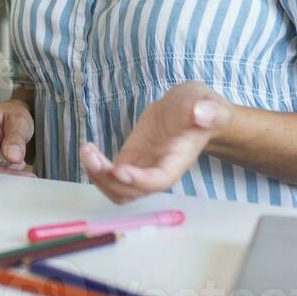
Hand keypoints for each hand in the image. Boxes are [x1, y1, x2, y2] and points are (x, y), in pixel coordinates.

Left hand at [80, 81, 232, 203]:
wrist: (191, 109)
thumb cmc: (202, 107)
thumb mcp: (208, 103)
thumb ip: (209, 110)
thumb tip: (201, 113)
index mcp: (177, 161)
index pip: (160, 180)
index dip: (140, 180)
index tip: (120, 170)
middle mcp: (157, 172)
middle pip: (132, 192)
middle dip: (109, 180)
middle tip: (92, 155)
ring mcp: (141, 168)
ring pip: (117, 189)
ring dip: (98, 176)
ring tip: (87, 151)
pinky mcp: (129, 160)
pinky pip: (110, 177)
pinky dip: (95, 168)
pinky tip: (88, 150)